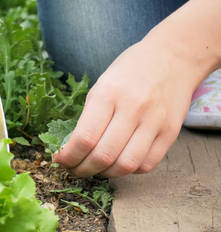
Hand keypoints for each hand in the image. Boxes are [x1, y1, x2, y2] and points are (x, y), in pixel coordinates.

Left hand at [54, 37, 205, 177]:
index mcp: (108, 94)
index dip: (68, 156)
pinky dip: (129, 170)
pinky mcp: (171, 132)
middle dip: (82, 170)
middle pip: (103, 156)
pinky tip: (120, 163)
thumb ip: (88, 117)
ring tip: (96, 169)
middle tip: (74, 170)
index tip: (60, 160)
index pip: (84, 138)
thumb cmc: (130, 71)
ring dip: (105, 174)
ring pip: (126, 165)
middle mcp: (133, 109)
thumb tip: (71, 149)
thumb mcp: (101, 85)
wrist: (173, 57)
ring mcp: (155, 122)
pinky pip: (147, 164)